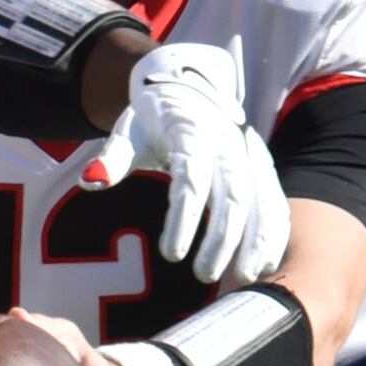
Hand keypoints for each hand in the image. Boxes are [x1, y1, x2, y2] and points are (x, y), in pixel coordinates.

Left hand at [79, 43, 286, 284]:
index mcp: (193, 132)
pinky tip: (266, 265)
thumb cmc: (154, 117)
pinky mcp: (262, 168)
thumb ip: (112, 158)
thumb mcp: (129, 129)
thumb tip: (91, 182)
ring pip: (262, 200)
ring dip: (256, 241)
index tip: (170, 255)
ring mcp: (250, 156)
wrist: (191, 88)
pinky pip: (275, 202)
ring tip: (244, 277)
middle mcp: (229, 143)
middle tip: (205, 275)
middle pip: (233, 194)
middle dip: (223, 238)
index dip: (183, 219)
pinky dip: (274, 234)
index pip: (191, 179)